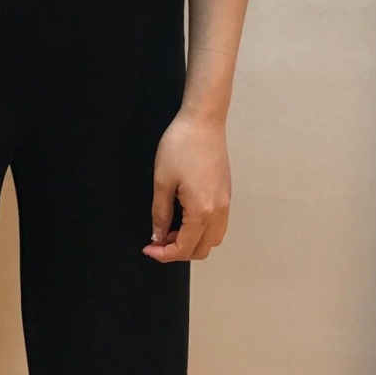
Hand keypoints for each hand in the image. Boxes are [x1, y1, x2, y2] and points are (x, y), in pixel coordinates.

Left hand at [143, 110, 230, 261]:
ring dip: (192, 242)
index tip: (148, 249)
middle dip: (178, 251)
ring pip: (213, 239)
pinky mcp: (227, 193)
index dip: (164, 254)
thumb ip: (160, 213)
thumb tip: (158, 235)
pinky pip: (218, 225)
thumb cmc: (181, 145)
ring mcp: (226, 202)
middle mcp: (219, 211)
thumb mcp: (163, 180)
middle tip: (158, 239)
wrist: (203, 120)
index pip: (184, 247)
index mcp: (202, 211)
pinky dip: (203, 230)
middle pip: (201, 249)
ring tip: (171, 228)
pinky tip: (186, 217)